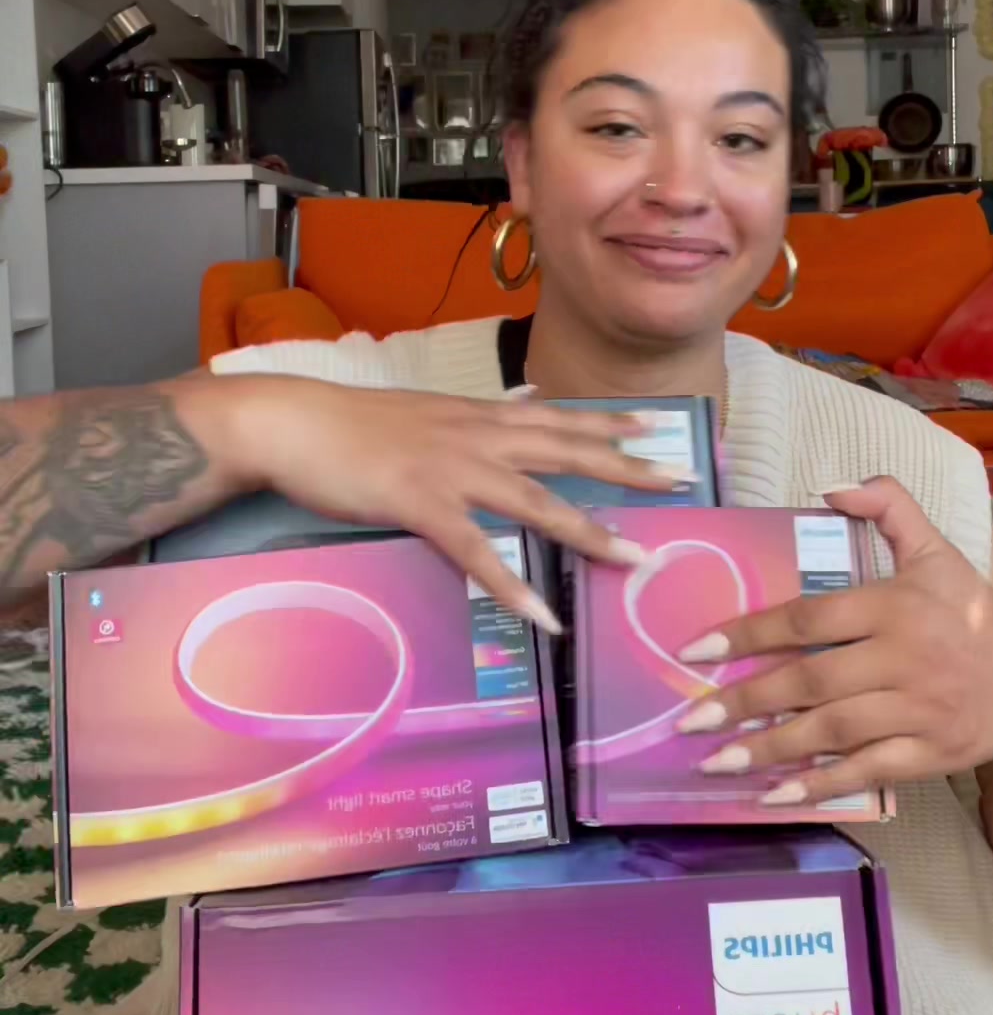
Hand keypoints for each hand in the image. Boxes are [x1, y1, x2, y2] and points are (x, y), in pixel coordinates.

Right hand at [232, 378, 682, 629]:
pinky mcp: (420, 504)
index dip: (607, 422)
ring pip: (536, 503)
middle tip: (677, 480)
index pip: (557, 416)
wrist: (293, 422)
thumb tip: (520, 401)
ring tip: (632, 559)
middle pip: (565, 452)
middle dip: (625, 467)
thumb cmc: (352, 423)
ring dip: (588, 533)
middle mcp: (477, 437)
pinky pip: (477, 552)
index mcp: (477, 416)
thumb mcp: (426, 410)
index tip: (656, 426)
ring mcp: (452, 471)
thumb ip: (476, 415)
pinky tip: (542, 614)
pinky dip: (512, 585)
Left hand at [676, 478, 992, 805]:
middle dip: (745, 701)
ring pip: (832, 732)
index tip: (697, 649)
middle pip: (811, 681)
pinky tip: (774, 794)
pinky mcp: (929, 755)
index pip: (808, 618)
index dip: (749, 633)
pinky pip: (865, 772)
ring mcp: (917, 711)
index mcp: (894, 605)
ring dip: (769, 749)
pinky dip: (819, 786)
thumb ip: (889, 505)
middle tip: (690, 718)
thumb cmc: (970, 613)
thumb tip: (830, 487)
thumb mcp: (935, 549)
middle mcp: (903, 658)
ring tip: (715, 761)